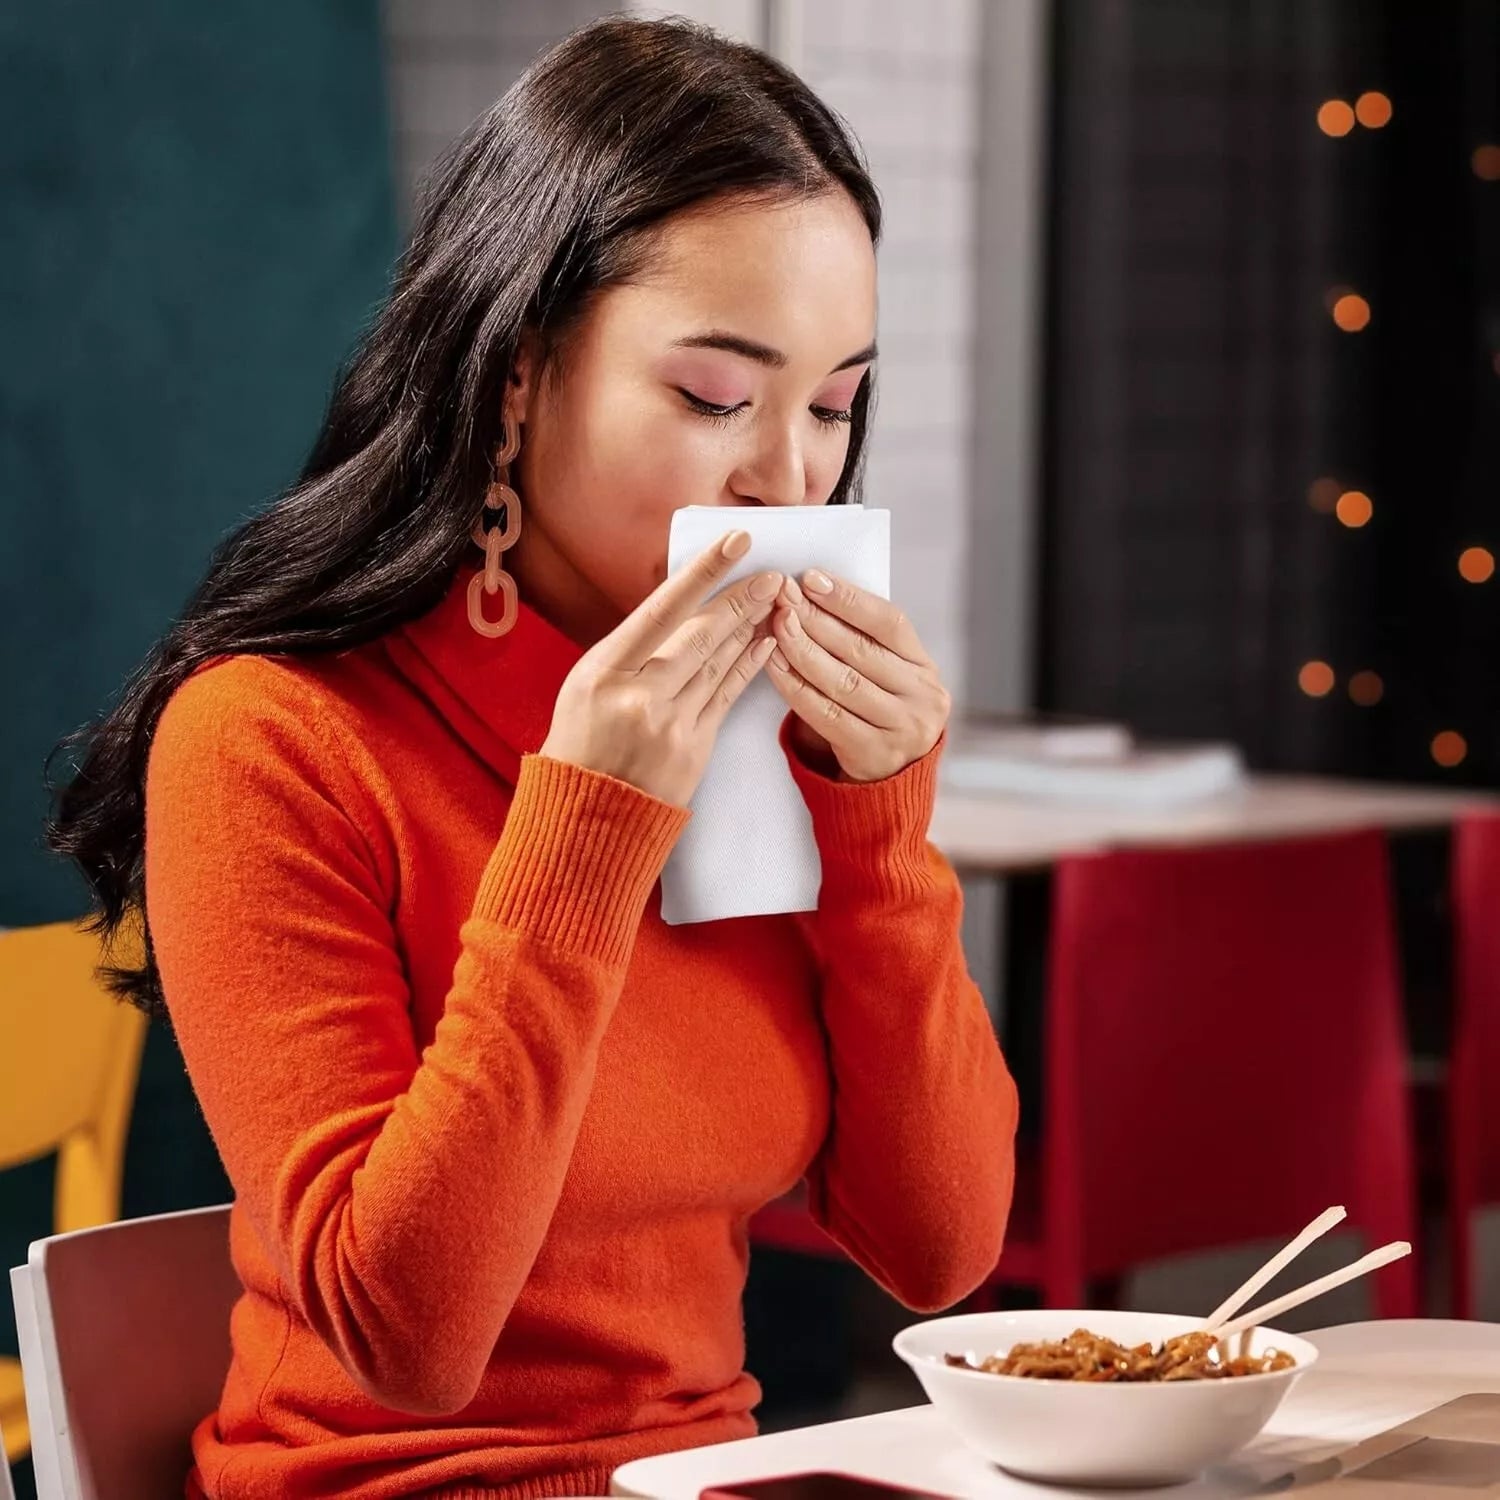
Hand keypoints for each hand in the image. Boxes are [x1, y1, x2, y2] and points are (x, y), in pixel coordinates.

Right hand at [539, 532, 780, 806]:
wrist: (584, 817)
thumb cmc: (579, 745)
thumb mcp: (586, 686)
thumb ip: (630, 651)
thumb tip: (677, 609)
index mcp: (604, 670)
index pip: (662, 609)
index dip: (703, 573)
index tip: (733, 543)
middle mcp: (639, 694)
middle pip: (700, 635)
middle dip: (741, 600)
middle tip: (774, 574)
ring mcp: (669, 724)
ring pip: (719, 663)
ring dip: (751, 628)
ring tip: (777, 600)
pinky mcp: (694, 750)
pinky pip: (727, 697)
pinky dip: (748, 667)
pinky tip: (768, 644)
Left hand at [766, 570, 950, 782]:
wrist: (890, 782)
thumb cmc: (877, 713)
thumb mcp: (887, 677)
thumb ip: (862, 641)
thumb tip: (811, 591)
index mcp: (924, 668)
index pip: (890, 623)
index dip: (849, 599)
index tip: (811, 578)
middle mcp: (921, 697)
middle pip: (862, 650)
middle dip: (817, 620)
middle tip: (782, 597)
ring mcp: (902, 728)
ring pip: (842, 682)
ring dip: (803, 650)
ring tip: (776, 625)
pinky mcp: (873, 754)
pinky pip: (826, 714)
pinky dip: (796, 687)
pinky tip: (775, 665)